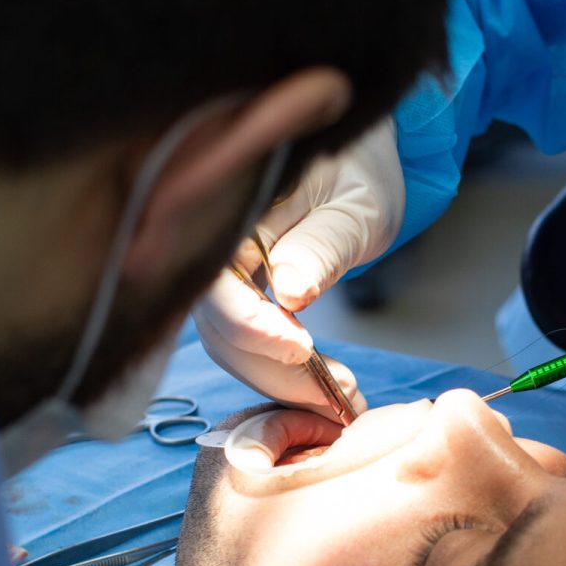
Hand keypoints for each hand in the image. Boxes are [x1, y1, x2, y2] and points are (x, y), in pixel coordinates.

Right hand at [195, 117, 400, 417]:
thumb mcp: (353, 209)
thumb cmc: (355, 177)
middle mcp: (210, 248)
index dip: (251, 324)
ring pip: (228, 344)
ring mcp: (218, 278)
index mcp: (230, 213)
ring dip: (279, 380)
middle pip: (218, 326)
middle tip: (334, 395)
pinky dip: (278, 371)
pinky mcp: (233, 299)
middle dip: (273, 369)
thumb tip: (290, 293)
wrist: (352, 170)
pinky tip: (319, 384)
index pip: (218, 282)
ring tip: (338, 396)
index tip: (301, 349)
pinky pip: (242, 343)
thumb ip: (322, 248)